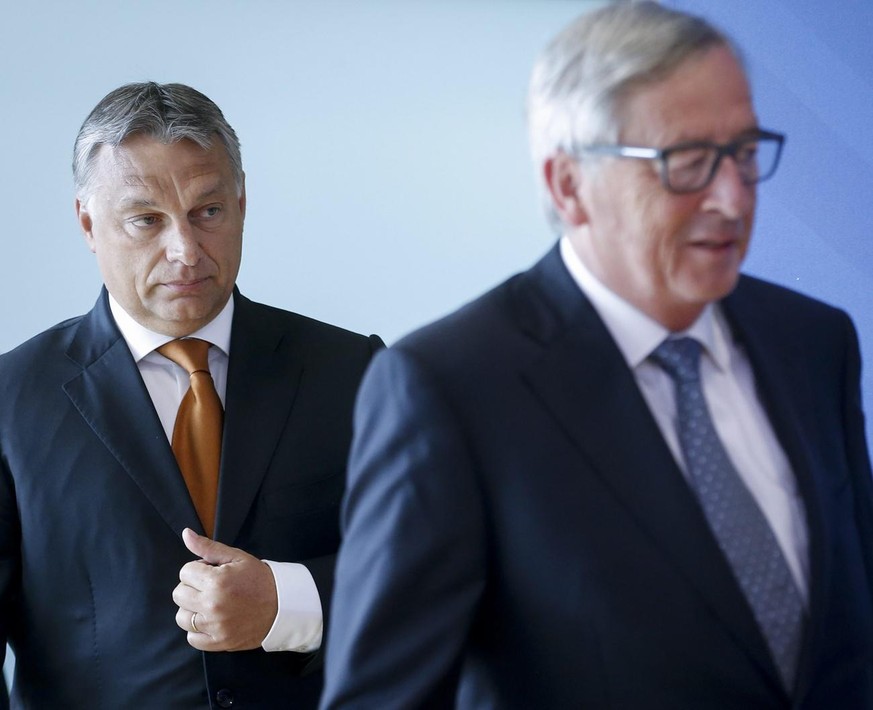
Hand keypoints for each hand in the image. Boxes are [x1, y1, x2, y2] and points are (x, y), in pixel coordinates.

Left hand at [173, 527, 277, 650]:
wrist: (283, 606)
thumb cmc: (259, 579)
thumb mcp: (237, 557)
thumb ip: (208, 547)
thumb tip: (185, 534)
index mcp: (216, 581)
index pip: (185, 572)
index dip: (198, 569)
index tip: (212, 573)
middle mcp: (212, 604)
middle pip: (179, 594)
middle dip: (192, 587)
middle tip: (211, 587)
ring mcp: (214, 626)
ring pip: (182, 617)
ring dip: (192, 609)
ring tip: (211, 604)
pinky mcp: (218, 642)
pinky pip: (192, 638)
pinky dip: (198, 630)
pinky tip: (212, 620)